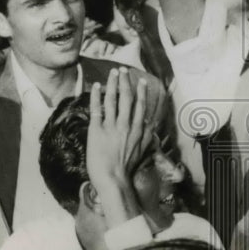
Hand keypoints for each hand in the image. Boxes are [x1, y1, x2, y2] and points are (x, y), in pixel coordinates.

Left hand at [87, 68, 147, 190]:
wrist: (113, 179)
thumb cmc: (127, 168)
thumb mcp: (144, 150)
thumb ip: (148, 135)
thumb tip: (152, 123)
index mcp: (138, 129)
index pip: (140, 106)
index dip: (141, 91)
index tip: (141, 80)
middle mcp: (126, 125)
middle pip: (127, 98)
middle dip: (125, 82)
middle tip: (123, 70)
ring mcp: (111, 127)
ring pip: (113, 99)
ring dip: (113, 84)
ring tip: (112, 73)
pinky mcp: (97, 130)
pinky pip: (97, 109)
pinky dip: (97, 96)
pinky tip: (96, 86)